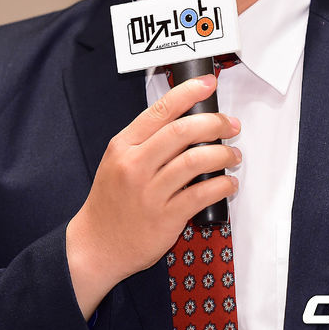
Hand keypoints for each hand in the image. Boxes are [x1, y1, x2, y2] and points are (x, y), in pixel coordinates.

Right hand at [66, 74, 240, 318]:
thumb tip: (189, 119)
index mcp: (124, 145)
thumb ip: (147, 140)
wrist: (95, 246)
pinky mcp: (165, 218)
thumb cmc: (111, 201)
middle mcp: (135, 165)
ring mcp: (149, 192)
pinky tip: (228, 183)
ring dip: (222, 154)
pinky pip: (200, 195)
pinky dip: (221, 185)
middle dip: (214, 123)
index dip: (188, 93)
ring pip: (194, 161)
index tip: (208, 83)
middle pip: (181, 132)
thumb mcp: (118, 159)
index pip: (160, 110)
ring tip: (233, 155)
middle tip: (231, 125)